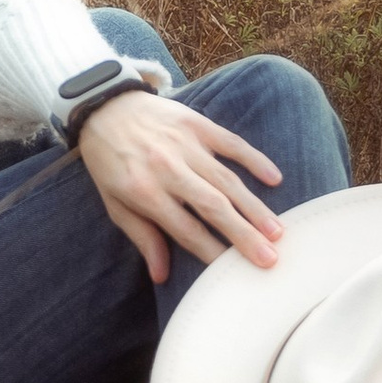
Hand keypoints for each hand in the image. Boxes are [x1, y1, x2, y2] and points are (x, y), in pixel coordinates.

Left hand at [76, 91, 283, 284]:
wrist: (104, 106)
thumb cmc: (109, 161)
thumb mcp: (115, 203)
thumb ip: (142, 237)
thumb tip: (161, 276)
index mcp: (145, 192)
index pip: (185, 229)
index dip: (211, 252)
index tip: (233, 273)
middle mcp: (168, 169)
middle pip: (213, 207)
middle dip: (243, 235)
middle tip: (270, 259)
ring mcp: (185, 144)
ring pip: (227, 180)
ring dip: (254, 207)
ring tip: (277, 231)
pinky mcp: (197, 124)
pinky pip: (231, 144)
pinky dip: (254, 160)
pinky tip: (275, 179)